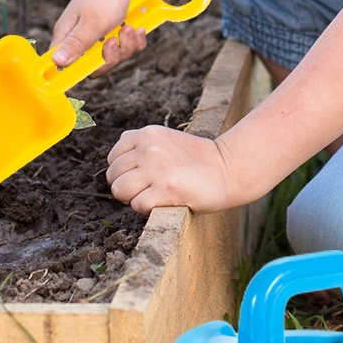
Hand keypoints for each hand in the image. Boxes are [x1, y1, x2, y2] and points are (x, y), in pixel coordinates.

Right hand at [50, 0, 145, 74]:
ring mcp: (97, 31)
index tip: (98, 62)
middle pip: (94, 65)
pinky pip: (125, 45)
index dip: (81, 70)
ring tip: (131, 28)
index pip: (65, 65)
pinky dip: (134, 39)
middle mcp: (80, 35)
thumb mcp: (93, 22)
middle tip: (118, 39)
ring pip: (113, 55)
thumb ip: (76, 44)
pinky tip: (138, 28)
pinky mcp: (113, 27)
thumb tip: (55, 62)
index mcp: (67, 34)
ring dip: (126, 45)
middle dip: (113, 56)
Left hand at [106, 125, 235, 213]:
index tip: (141, 176)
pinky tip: (164, 201)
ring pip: (119, 190)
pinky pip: (137, 204)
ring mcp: (156, 168)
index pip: (113, 158)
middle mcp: (149, 148)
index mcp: (147, 134)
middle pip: (113, 176)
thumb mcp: (166, 140)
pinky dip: (146, 208)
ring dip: (133, 198)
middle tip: (148, 188)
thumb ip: (141, 146)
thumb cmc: (197, 160)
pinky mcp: (166, 189)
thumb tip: (115, 163)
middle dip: (126, 186)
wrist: (229, 168)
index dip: (124, 171)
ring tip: (153, 195)